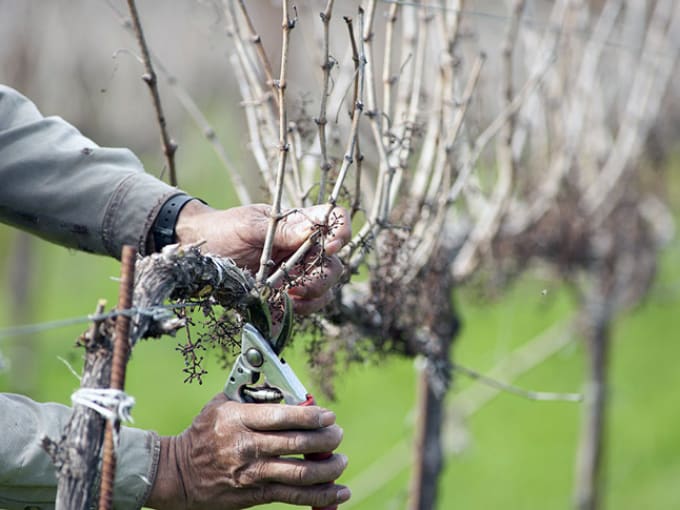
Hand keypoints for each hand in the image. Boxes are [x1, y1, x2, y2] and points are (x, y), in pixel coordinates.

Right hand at [145, 394, 350, 509]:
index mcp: (239, 418)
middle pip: (297, 443)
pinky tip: (339, 491)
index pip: (283, 416)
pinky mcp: (255, 495)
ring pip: (300, 473)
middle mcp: (247, 446)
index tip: (329, 416)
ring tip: (340, 461)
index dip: (312, 415)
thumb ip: (251, 395)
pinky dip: (321, 495)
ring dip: (328, 468)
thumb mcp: (221, 405)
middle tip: (338, 435)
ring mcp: (252, 473)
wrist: (177, 473)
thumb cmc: (202, 433)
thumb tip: (285, 389)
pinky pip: (293, 496)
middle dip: (326, 439)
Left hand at [175, 202, 350, 313]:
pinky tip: (282, 305)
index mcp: (298, 224)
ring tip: (289, 296)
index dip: (341, 231)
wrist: (199, 256)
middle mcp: (302, 249)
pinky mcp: (285, 295)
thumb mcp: (249, 226)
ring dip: (313, 296)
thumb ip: (281, 230)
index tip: (331, 245)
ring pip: (324, 288)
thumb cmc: (223, 231)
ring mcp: (296, 274)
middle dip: (323, 276)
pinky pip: (305, 306)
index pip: (334, 221)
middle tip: (301, 284)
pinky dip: (299, 309)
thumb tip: (313, 229)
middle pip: (334, 263)